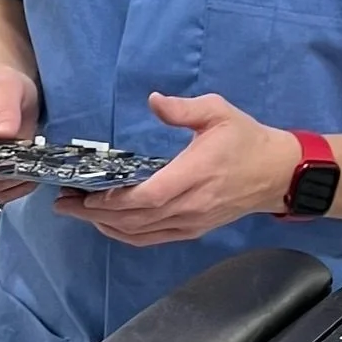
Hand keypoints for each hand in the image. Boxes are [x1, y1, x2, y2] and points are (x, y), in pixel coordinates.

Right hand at [0, 70, 41, 202]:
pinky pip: (3, 192)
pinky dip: (19, 186)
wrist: (16, 95)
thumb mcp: (5, 87)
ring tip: (26, 153)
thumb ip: (5, 107)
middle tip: (15, 148)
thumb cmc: (2, 87)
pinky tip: (28, 169)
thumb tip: (5, 131)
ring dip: (10, 174)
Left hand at [54, 93, 297, 245]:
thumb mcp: (218, 112)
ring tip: (78, 213)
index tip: (87, 195)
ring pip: (141, 234)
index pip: (150, 197)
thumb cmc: (246, 139)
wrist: (277, 174)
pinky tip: (108, 225)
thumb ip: (183, 109)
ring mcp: (192, 222)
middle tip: (64, 205)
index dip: (116, 201)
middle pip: (137, 220)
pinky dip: (126, 235)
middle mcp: (191, 205)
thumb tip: (153, 101)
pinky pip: (153, 239)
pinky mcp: (193, 230)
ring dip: (107, 227)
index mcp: (195, 175)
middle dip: (95, 215)